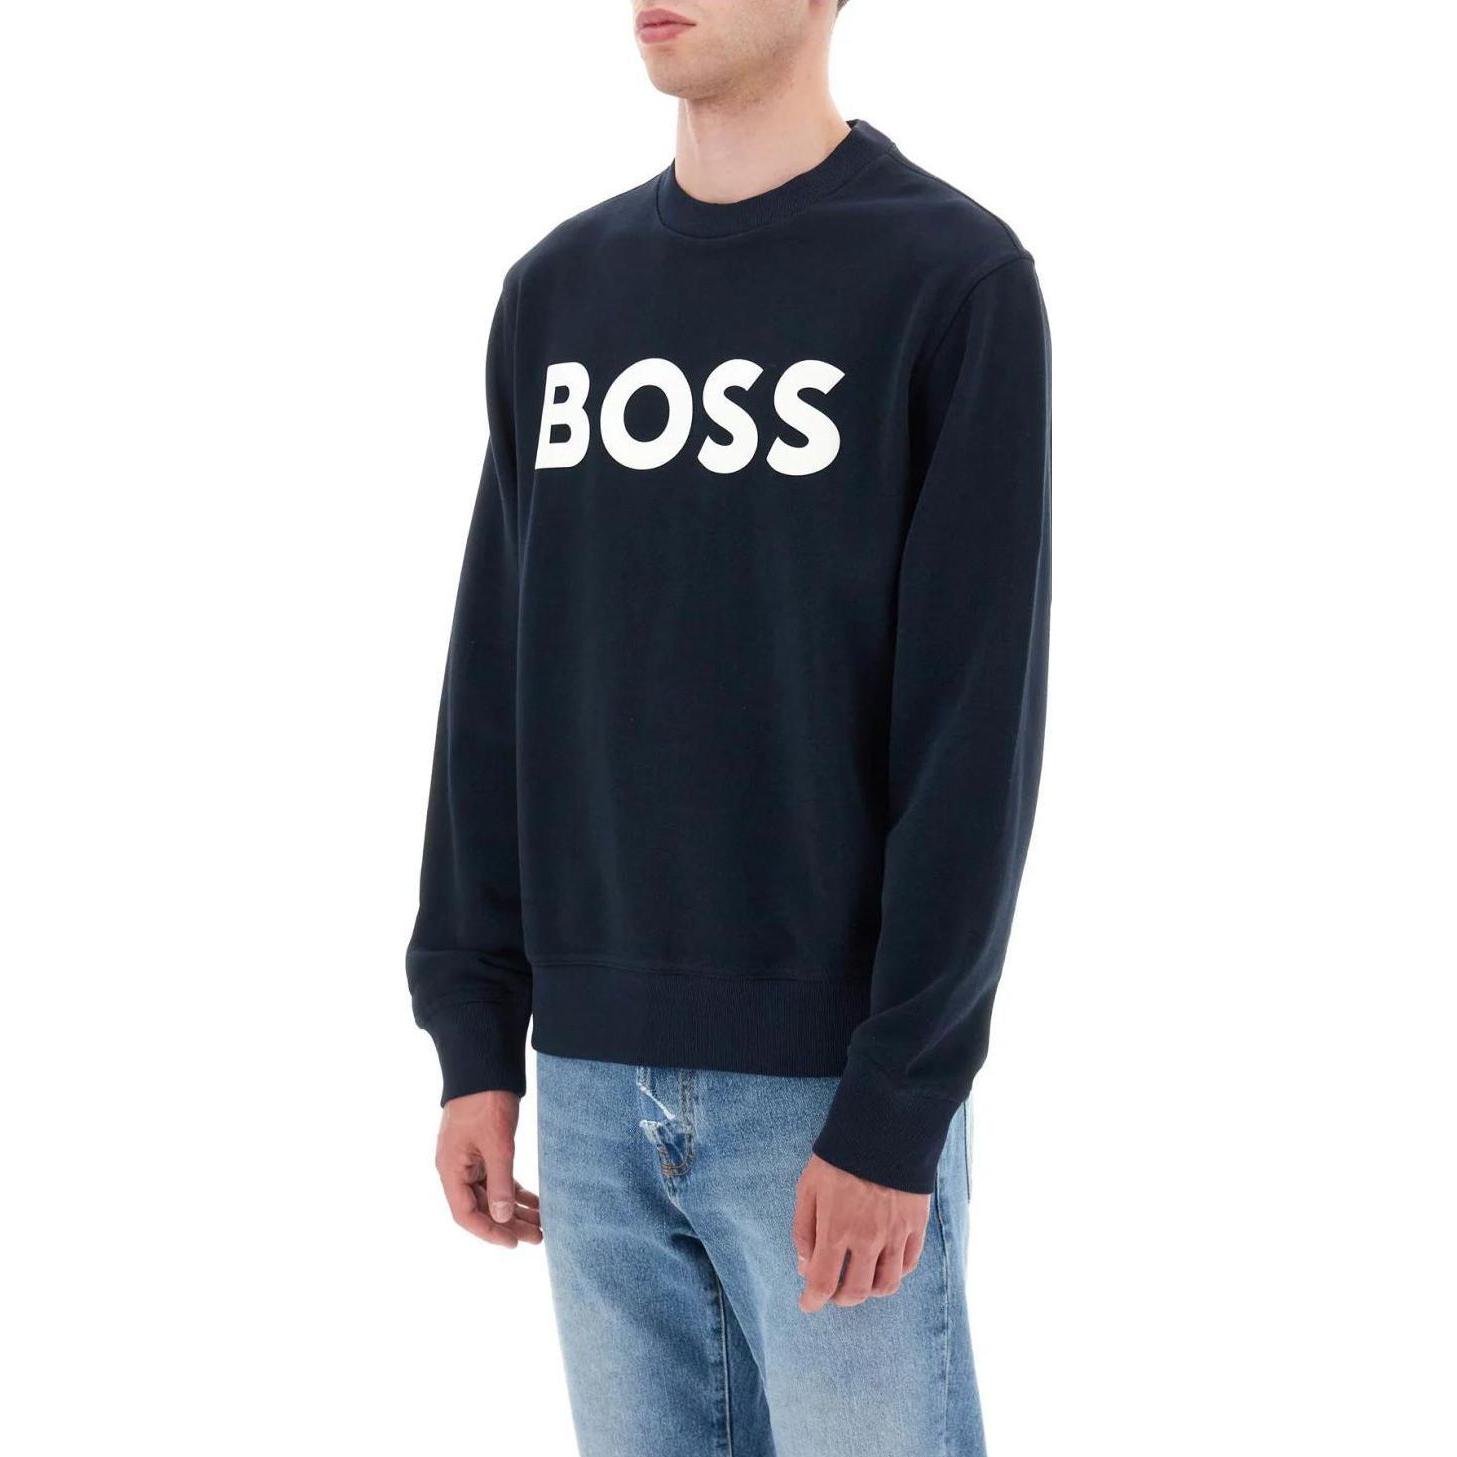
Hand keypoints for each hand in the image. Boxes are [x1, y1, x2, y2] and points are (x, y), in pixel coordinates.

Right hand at [435, 1091, 542, 1247]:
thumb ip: (500, 1182)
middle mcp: (457, 1168)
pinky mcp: (483, 1150)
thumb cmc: (485, 1102)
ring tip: (541, 1224)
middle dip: (508, 1224)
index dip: (489, 1232)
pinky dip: (515, 1191)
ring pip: (492, 1194)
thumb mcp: (497, 1144)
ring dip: (515, 1209)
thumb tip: (503, 1217)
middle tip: (538, 1237)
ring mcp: (470, 1159)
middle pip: (481, 1207)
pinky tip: (535, 1202)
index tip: (513, 1243)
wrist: (485, 1066)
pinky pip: (499, 1178)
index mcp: (451, 1169)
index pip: (465, 1214)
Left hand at [791, 1154, 929, 1311]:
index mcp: (836, 1230)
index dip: (812, 1300)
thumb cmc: (839, 1157)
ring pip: (887, 1285)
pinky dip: (895, 1273)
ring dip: (870, 1291)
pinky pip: (908, 1264)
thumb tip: (804, 1265)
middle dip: (840, 1298)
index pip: (823, 1283)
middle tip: (832, 1291)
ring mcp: (895, 1234)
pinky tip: (883, 1265)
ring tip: (860, 1280)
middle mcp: (868, 1240)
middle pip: (856, 1292)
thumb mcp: (808, 1187)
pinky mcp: (916, 1224)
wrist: (883, 1128)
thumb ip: (804, 1230)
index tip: (807, 1304)